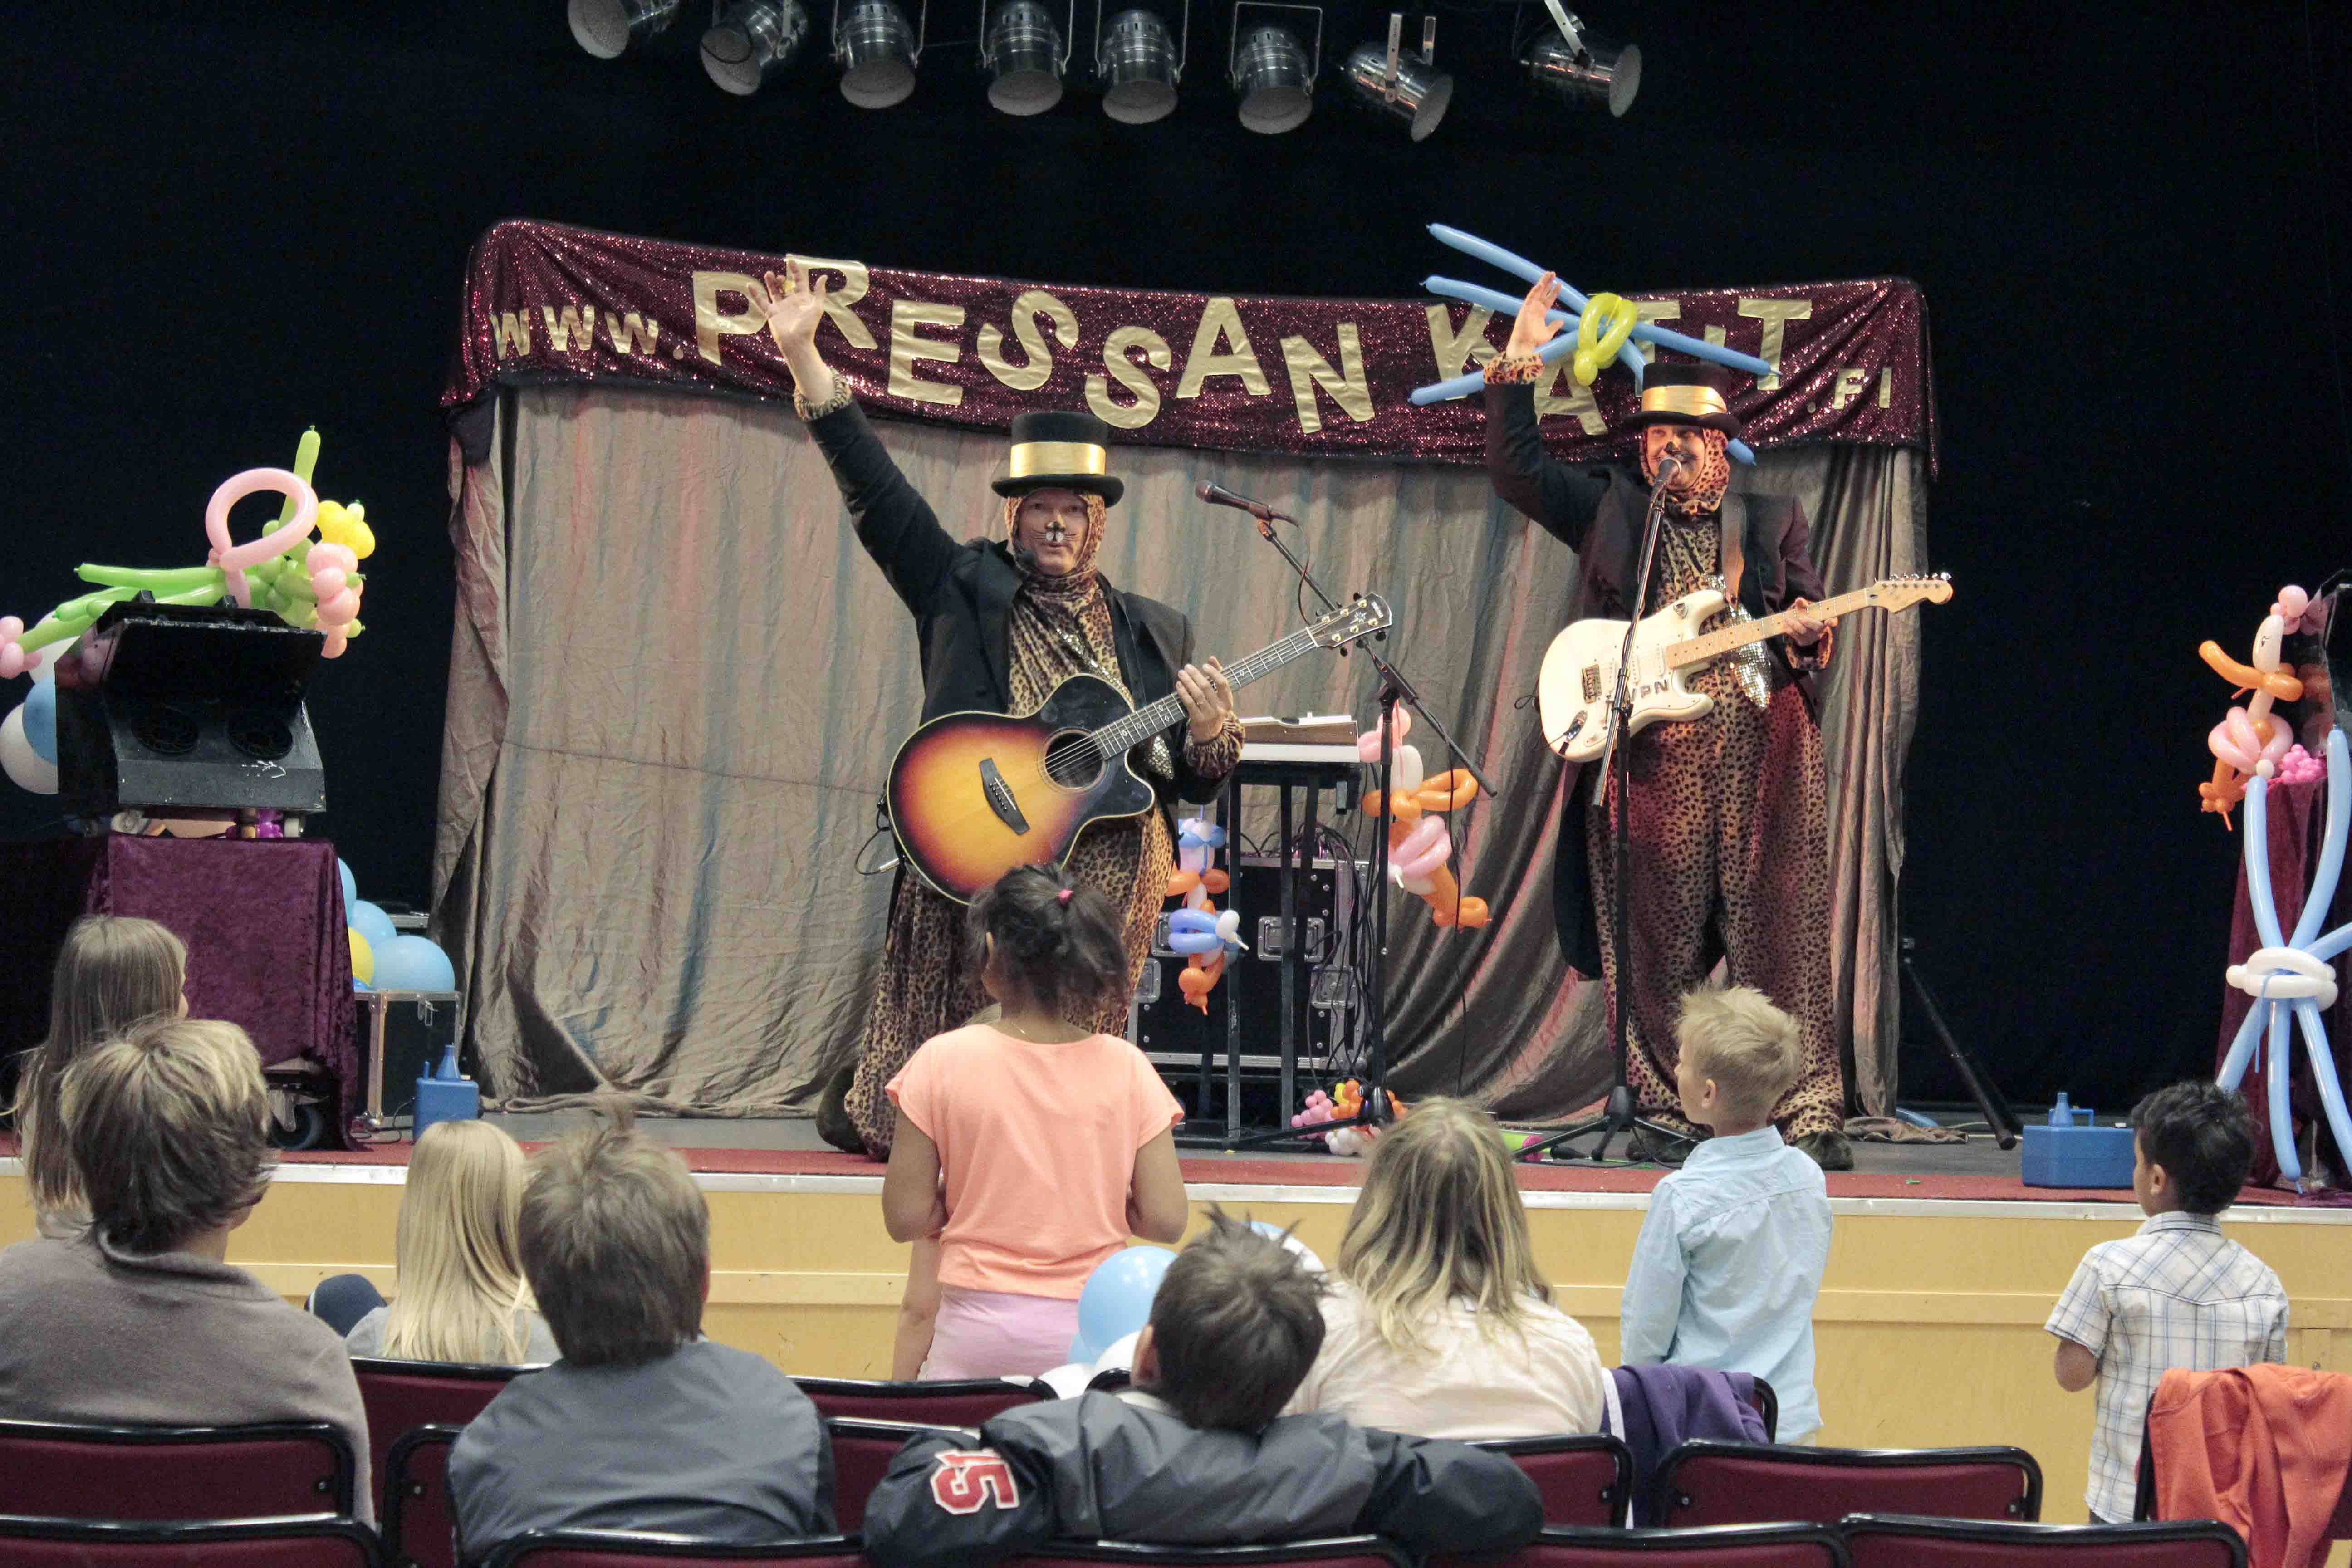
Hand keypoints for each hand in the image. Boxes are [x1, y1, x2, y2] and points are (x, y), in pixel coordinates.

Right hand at [759, 259, 834, 397]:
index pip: (799, 280)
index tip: (790, 261)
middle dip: (782, 278)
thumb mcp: (817, 307)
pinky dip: (755, 293)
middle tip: (781, 277)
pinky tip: (750, 285)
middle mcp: (791, 301)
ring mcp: (780, 307)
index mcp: (803, 299)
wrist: (796, 342)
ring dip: (770, 282)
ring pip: (774, 290)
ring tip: (768, 274)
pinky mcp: (771, 313)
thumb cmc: (808, 326)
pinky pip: (761, 301)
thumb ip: (819, 292)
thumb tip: (824, 276)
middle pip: (785, 285)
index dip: (795, 270)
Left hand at [1176, 658, 1233, 742]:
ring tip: (1181, 674)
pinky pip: (1189, 703)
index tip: (1204, 665)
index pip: (1223, 683)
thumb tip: (1212, 658)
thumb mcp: (1219, 695)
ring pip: (1197, 694)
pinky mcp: (1198, 719)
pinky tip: (1179, 685)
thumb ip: (1217, 675)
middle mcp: (1220, 708)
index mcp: (1227, 701)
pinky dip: (1183, 693)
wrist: (1210, 733)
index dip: (1214, 673)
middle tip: (1187, 667)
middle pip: (1207, 687)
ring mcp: (1209, 714)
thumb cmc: (1214, 708)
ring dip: (1188, 682)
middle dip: (1196, 675)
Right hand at [1505, 271, 1562, 359]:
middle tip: (1553, 273)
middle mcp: (1535, 308)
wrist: (1525, 346)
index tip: (1559, 284)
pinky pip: (1530, 298)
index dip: (1554, 292)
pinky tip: (1540, 284)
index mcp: (1541, 313)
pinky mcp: (1524, 309)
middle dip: (1548, 283)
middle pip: (1543, 293)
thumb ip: (1554, 325)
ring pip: (1537, 292)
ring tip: (1548, 274)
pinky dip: (1535, 291)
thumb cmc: (1535, 341)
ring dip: (1542, 283)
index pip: (1549, 299)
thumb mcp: (1548, 332)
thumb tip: (1562, 320)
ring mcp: (1530, 308)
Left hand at [1783, 598, 1836, 645]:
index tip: (1829, 621)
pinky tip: (1785, 625)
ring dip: (1795, 625)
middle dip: (1809, 622)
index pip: (1833, 621)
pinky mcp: (1804, 641)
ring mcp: (1813, 636)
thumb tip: (1799, 600)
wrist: (1803, 626)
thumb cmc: (1808, 614)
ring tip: (1787, 619)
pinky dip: (1790, 630)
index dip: (1832, 621)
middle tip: (1800, 618)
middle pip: (1817, 627)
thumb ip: (1803, 604)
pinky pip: (1797, 636)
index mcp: (1825, 619)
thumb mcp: (1806, 608)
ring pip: (1805, 632)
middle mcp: (1821, 629)